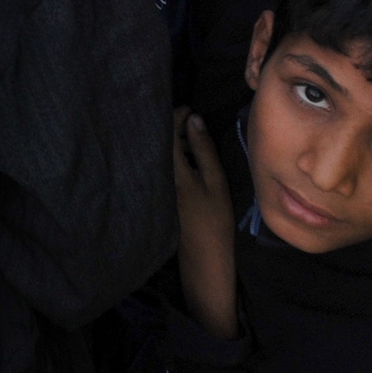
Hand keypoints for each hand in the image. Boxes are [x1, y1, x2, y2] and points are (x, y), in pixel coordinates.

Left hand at [174, 109, 236, 339]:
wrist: (204, 263)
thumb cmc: (214, 221)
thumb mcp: (216, 182)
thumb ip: (204, 149)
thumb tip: (194, 119)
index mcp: (171, 170)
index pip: (165, 131)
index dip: (176, 115)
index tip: (190, 109)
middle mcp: (157, 177)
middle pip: (158, 142)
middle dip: (172, 127)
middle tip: (191, 122)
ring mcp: (155, 189)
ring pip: (158, 155)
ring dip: (172, 143)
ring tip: (191, 140)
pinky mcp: (156, 198)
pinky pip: (159, 168)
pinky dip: (170, 158)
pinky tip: (185, 161)